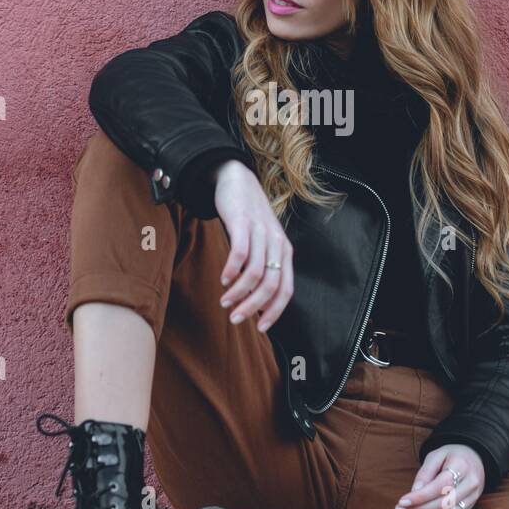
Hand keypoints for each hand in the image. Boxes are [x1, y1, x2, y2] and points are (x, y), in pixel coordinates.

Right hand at [212, 160, 294, 332]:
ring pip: (255, 272)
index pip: (285, 290)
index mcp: (284, 252)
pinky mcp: (243, 223)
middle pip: (270, 285)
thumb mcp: (263, 243)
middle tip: (235, 319)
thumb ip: (264, 268)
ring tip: (225, 301)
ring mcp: (261, 232)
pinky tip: (223, 279)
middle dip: (253, 307)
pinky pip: (240, 253)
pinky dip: (231, 270)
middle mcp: (277, 243)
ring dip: (238, 292)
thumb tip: (258, 304)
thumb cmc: (249, 218)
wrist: (238, 180)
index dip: (274, 312)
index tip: (261, 328)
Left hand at [394, 445, 484, 508]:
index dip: (420, 496)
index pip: (440, 486)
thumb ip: (425, 473)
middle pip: (444, 504)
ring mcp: (473, 498)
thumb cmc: (451, 456)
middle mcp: (471, 484)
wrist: (473, 460)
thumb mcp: (436, 455)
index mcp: (462, 466)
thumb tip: (414, 492)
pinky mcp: (470, 508)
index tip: (402, 501)